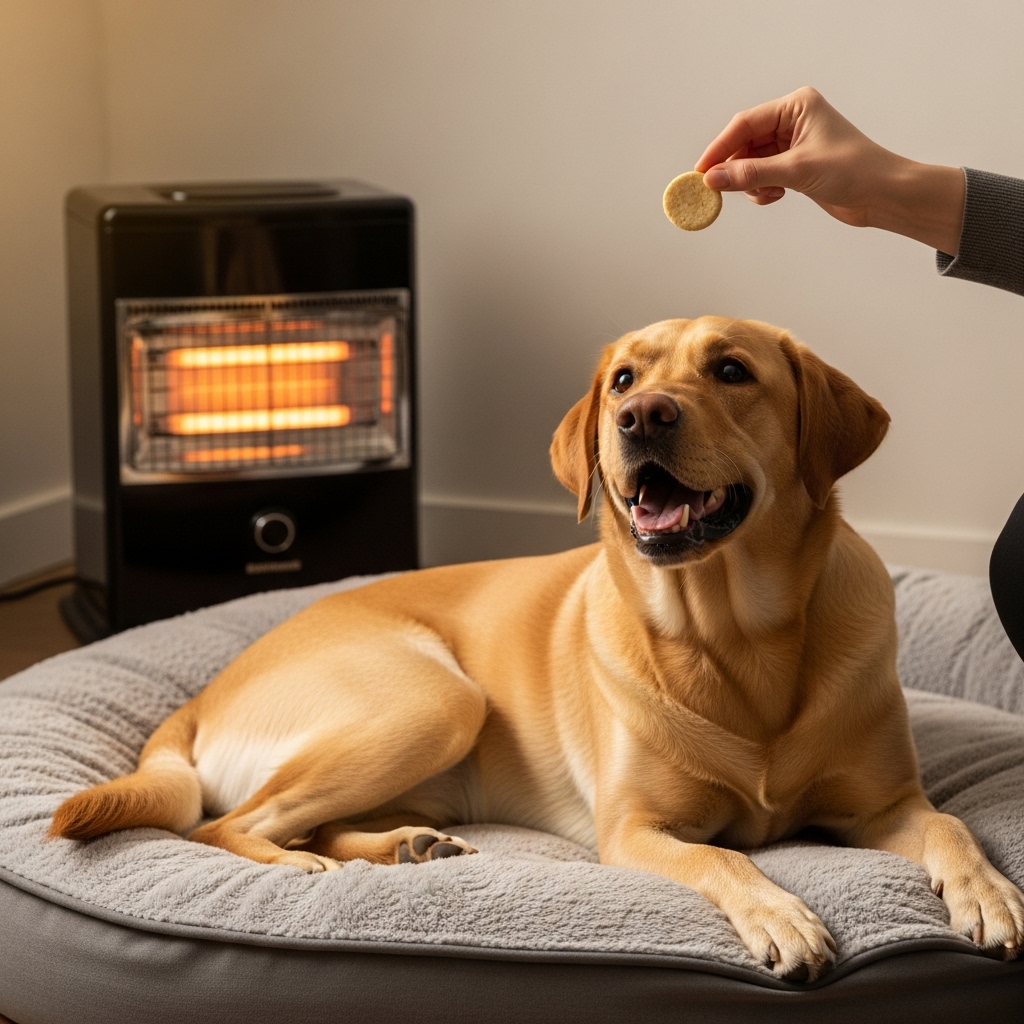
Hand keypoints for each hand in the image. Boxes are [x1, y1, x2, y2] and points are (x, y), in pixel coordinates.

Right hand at [694, 87, 964, 254]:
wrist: (883, 195)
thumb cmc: (854, 171)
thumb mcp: (797, 171)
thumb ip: (752, 174)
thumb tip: (714, 179)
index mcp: (796, 106)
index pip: (745, 124)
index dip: (719, 149)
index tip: (699, 172)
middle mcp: (793, 121)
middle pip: (744, 144)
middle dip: (734, 168)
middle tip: (719, 191)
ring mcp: (793, 144)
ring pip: (751, 163)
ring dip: (751, 182)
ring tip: (766, 194)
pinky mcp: (795, 166)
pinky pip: (762, 175)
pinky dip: (761, 189)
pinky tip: (775, 196)